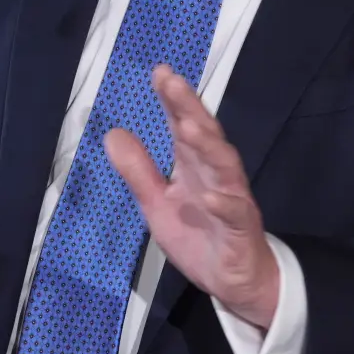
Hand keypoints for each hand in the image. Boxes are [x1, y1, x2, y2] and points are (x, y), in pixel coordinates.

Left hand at [105, 66, 279, 329]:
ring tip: (188, 127)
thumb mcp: (157, 204)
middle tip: (173, 83)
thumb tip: (112, 133)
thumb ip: (138, 171)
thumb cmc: (199, 235)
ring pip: (225, 166)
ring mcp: (232, 199)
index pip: (184, 125)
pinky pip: (236, 213)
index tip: (160, 72)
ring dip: (208, 146)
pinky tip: (209, 196)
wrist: (234, 281)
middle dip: (190, 108)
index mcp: (194, 166)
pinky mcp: (241, 229)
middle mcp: (216, 175)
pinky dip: (224, 203)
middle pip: (206, 135)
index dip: (173, 100)